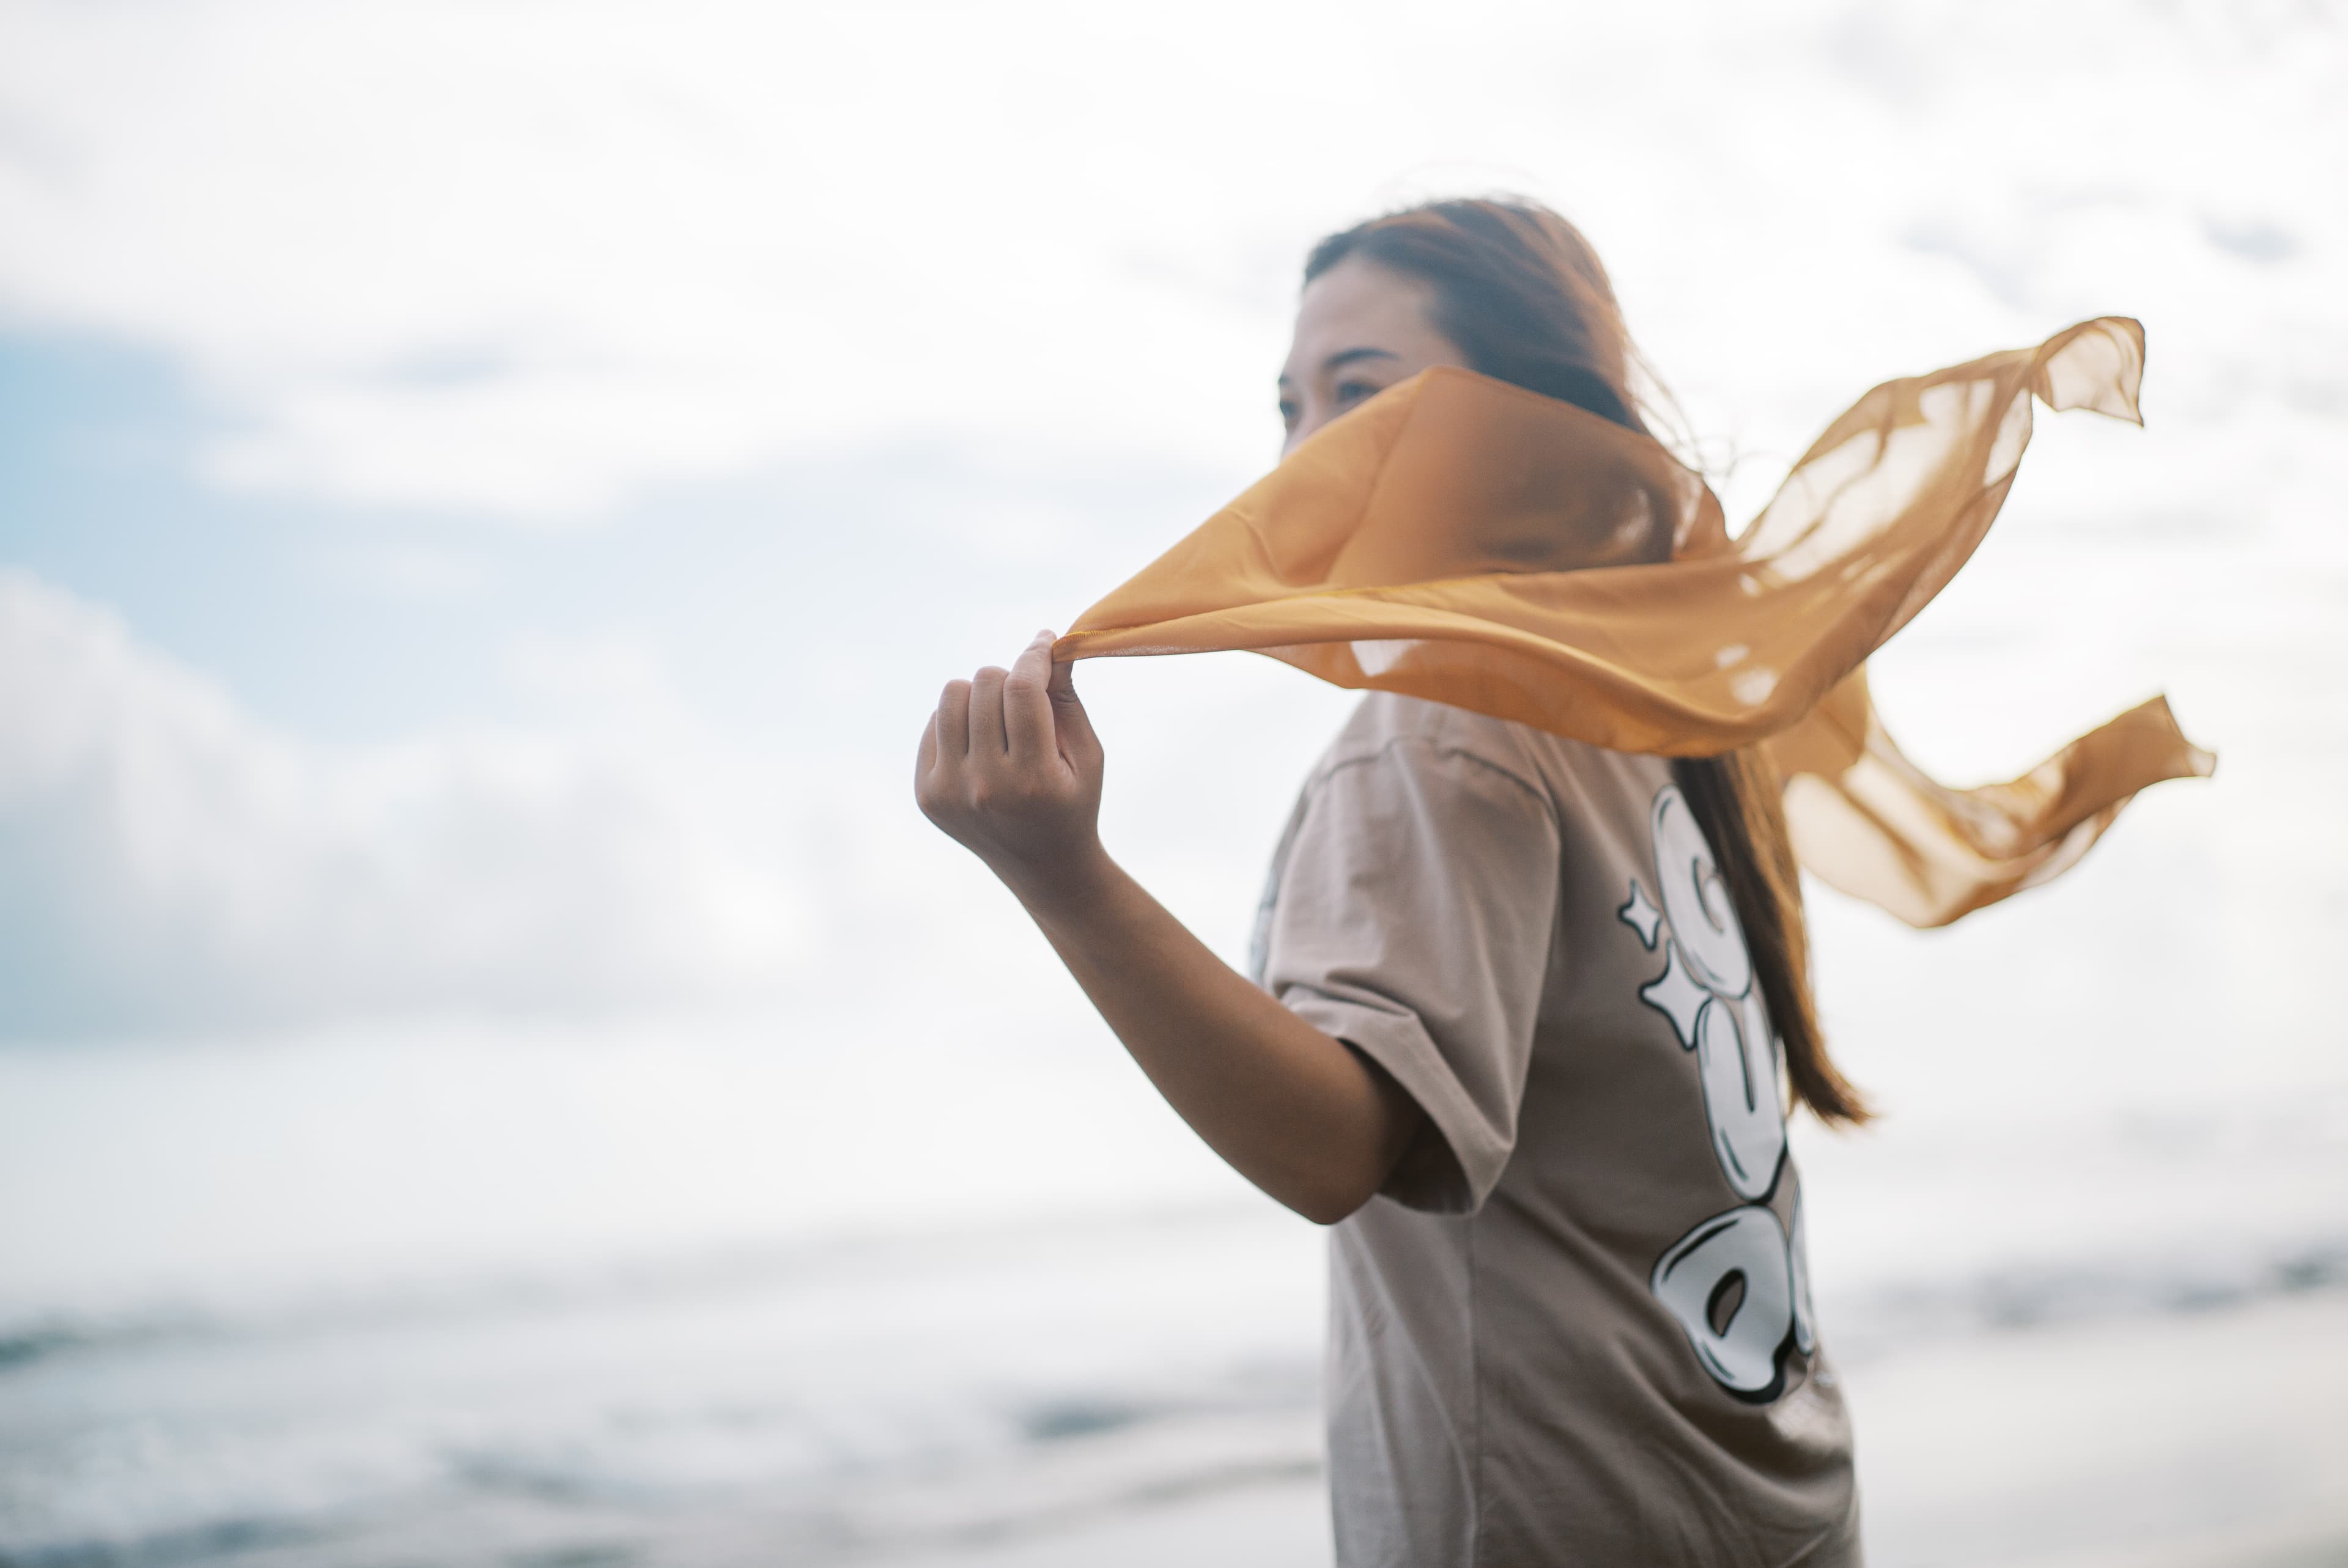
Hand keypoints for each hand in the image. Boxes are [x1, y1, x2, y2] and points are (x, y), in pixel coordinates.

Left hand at [916, 630, 1106, 899]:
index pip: (1022, 689)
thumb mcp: (1087, 755)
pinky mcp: (926, 795)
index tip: (1044, 641)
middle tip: (1026, 700)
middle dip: (1011, 678)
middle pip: (985, 683)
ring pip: (952, 695)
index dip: (1034, 655)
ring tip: (1001, 721)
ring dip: (981, 696)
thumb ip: (1067, 699)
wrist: (1043, 867)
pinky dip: (959, 722)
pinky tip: (981, 747)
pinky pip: (934, 723)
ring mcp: (949, 792)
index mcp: (1032, 778)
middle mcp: (985, 786)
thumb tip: (1049, 643)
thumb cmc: (1072, 801)